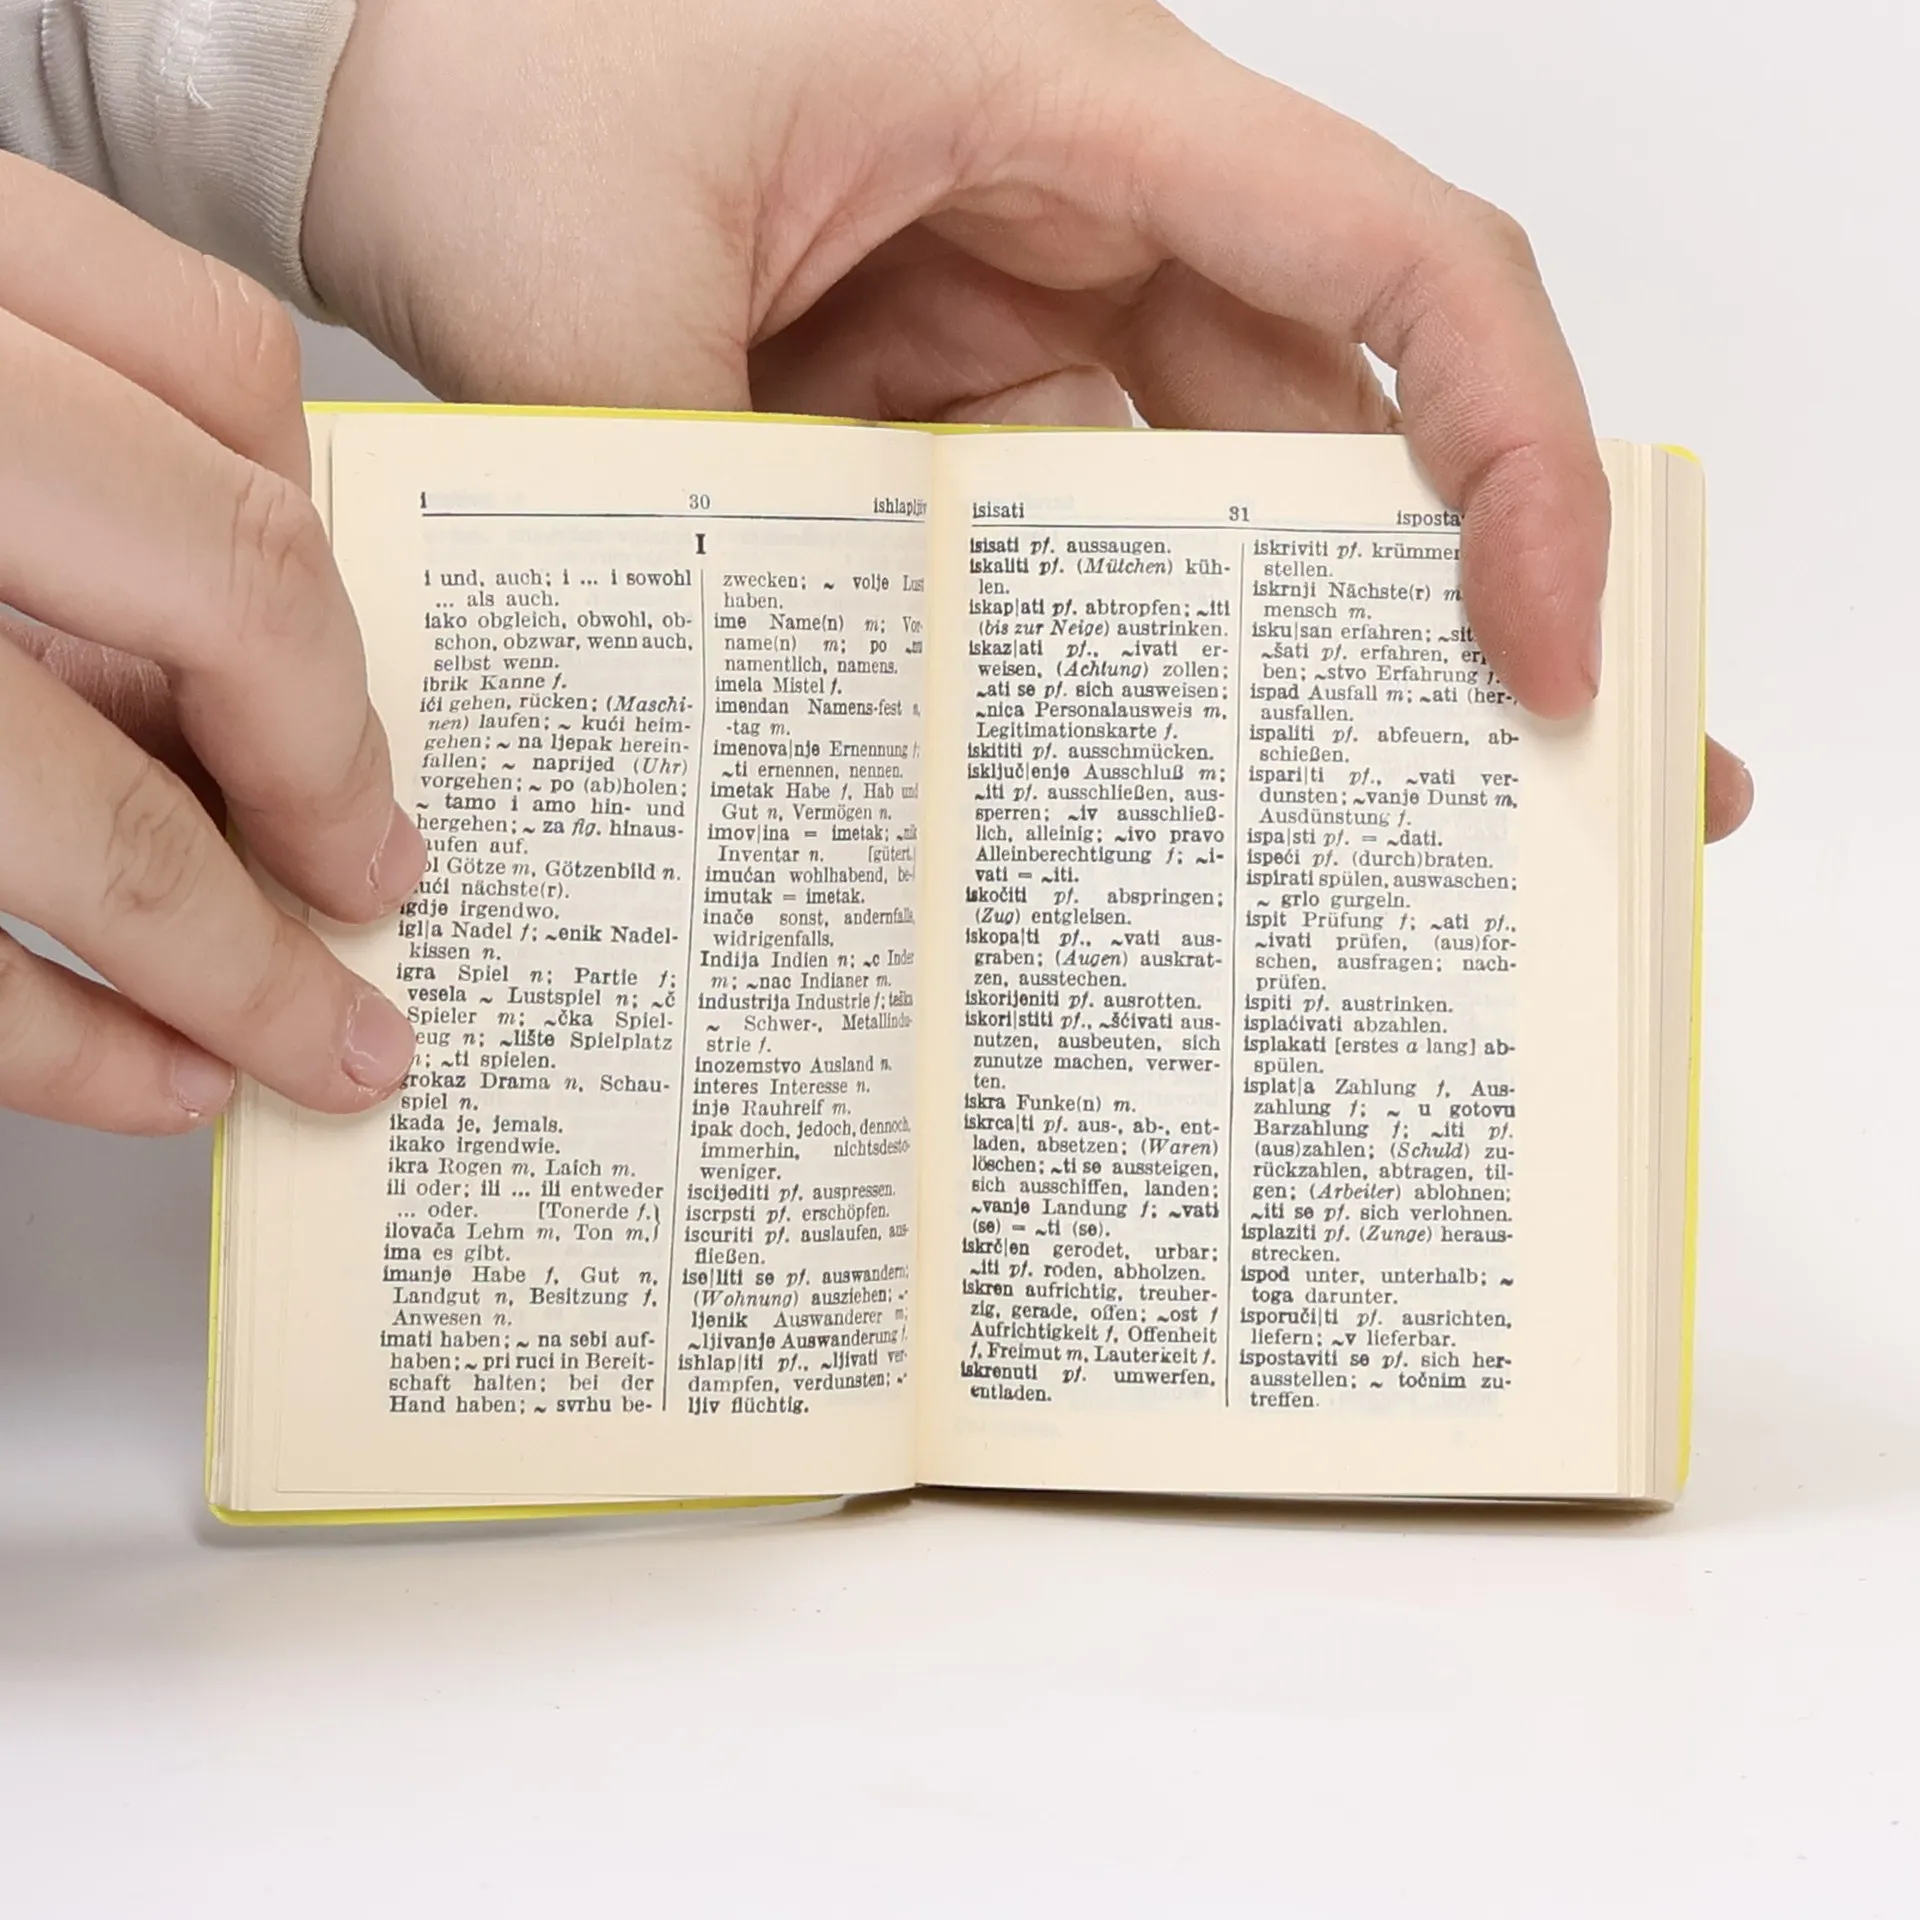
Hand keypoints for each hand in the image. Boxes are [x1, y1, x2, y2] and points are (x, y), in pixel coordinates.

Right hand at [0, 158, 423, 1133]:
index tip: (357, 694)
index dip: (318, 544)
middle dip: (332, 771)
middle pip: (227, 586)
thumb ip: (49, 490)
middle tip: (374, 881)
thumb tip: (261, 708)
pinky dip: (66, 1043)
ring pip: (85, 818)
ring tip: (320, 1046)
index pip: (223, 373)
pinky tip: (162, 1076)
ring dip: (237, 965)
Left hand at [304, 0, 1751, 840]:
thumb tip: (836, 776)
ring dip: (1250, 676)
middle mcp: (1085, 210)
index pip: (1393, 267)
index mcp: (1072, 105)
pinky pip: (1053, 545)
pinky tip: (1093, 798)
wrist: (361, 55)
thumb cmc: (482, 54)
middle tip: (1540, 801)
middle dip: (1444, 620)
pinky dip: (1075, 669)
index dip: (1518, 458)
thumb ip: (739, 526)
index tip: (1551, 650)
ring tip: (1326, 860)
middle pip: (1337, 428)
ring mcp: (1012, 316)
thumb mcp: (600, 297)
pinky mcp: (937, 402)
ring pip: (1197, 512)